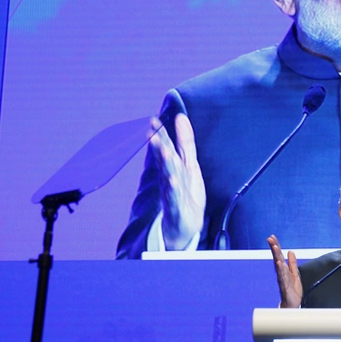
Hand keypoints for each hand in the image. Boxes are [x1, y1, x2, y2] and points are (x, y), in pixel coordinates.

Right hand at [148, 113, 205, 249]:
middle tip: (152, 132)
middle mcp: (169, 177)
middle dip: (158, 146)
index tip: (153, 120)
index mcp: (172, 166)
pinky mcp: (176, 207)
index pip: (165, 147)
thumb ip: (185, 141)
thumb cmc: (185, 191)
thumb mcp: (189, 163)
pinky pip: (174, 197)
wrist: (184, 224)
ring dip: (165, 164)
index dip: (160, 134)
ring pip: (168, 176)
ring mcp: (171, 192)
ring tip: (164, 151)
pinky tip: (172, 181)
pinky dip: (173, 189)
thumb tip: (181, 117)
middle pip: (164, 159)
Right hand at [267, 235, 302, 307]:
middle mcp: (281, 274)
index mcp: (283, 270)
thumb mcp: (294, 274)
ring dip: (276, 256)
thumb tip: (291, 252)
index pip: (279, 256)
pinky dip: (281, 270)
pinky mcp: (284, 287)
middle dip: (274, 248)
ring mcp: (282, 280)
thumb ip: (292, 264)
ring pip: (279, 266)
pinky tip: (279, 264)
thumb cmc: (292, 291)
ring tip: (275, 248)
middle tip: (270, 239)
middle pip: (277, 258)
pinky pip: (282, 277)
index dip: (276, 246)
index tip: (272, 237)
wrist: (292, 305)